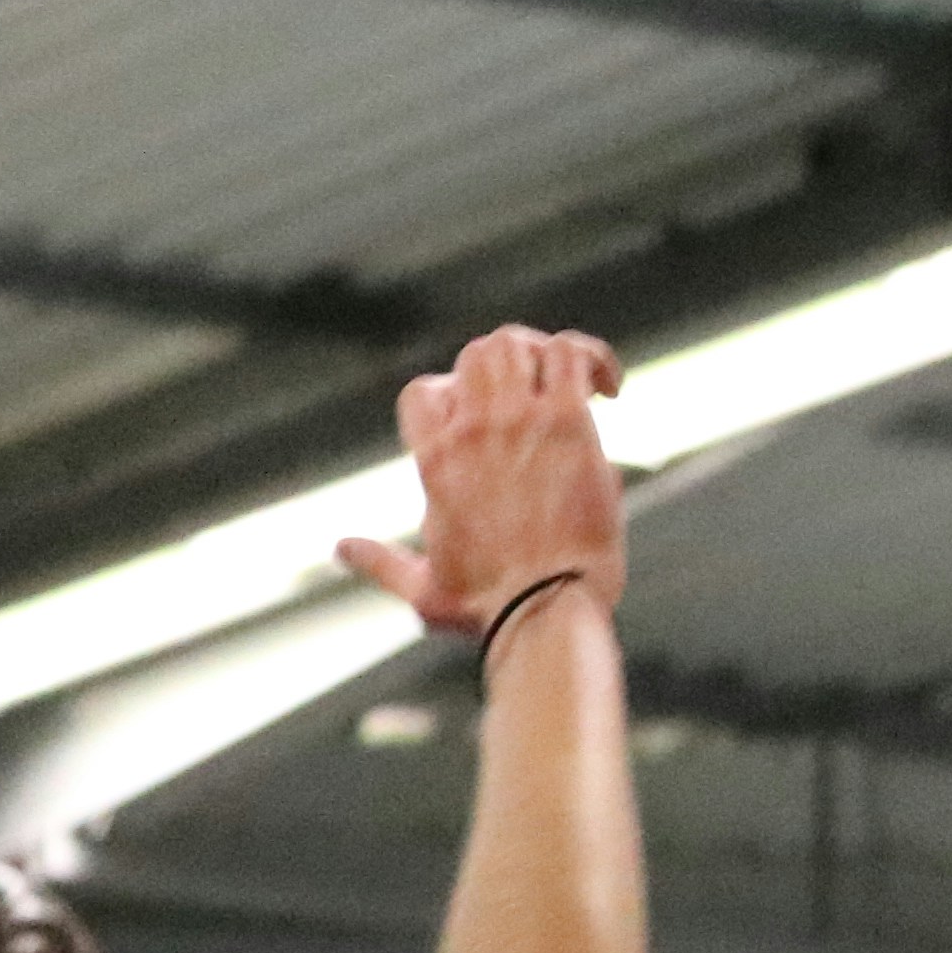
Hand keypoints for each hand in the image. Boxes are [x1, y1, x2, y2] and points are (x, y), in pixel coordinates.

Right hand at [335, 327, 624, 640]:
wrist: (543, 609)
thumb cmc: (486, 606)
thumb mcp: (419, 588)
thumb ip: (379, 562)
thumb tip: (340, 548)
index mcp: (432, 462)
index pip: (423, 393)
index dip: (454, 397)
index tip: (487, 424)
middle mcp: (469, 432)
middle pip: (476, 353)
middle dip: (510, 364)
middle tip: (542, 398)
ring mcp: (518, 422)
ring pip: (518, 343)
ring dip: (548, 354)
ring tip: (575, 387)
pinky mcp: (569, 424)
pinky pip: (573, 354)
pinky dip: (593, 357)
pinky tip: (610, 390)